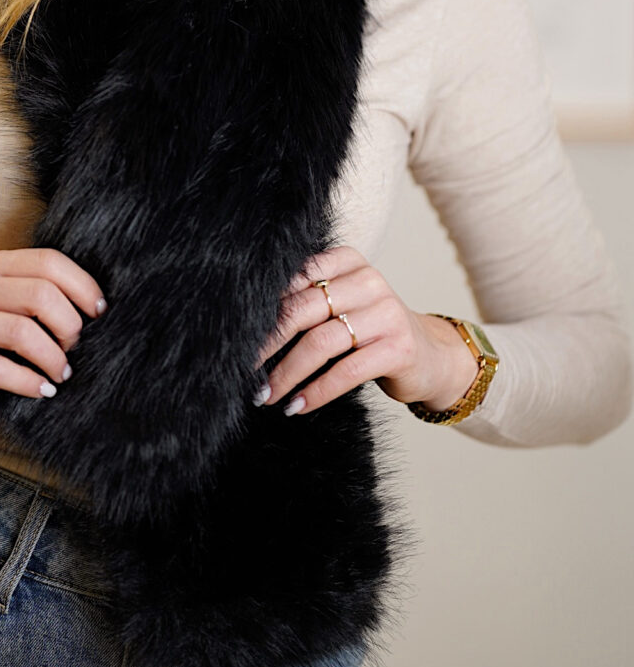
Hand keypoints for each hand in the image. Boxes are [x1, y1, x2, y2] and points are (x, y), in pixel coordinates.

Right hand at [0, 248, 106, 421]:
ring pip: (21, 332)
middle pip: (39, 294)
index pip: (47, 262)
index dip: (82, 287)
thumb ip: (40, 296)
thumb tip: (98, 307)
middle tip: (75, 349)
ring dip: (52, 358)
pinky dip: (28, 382)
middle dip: (68, 326)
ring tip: (62, 374)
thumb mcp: (8, 305)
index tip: (99, 313)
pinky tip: (43, 390)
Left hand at [251, 245, 479, 414]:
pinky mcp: (398, 348)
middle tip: (242, 369)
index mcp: (347, 261)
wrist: (430, 355)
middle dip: (267, 344)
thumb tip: (246, 325)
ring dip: (287, 374)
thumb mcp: (341, 305)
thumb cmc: (370, 330)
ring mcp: (386, 313)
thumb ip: (305, 302)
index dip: (263, 310)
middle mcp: (368, 280)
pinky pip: (346, 371)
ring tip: (266, 395)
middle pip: (302, 309)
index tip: (236, 336)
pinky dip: (316, 391)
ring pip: (320, 343)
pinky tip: (297, 406)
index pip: (295, 279)